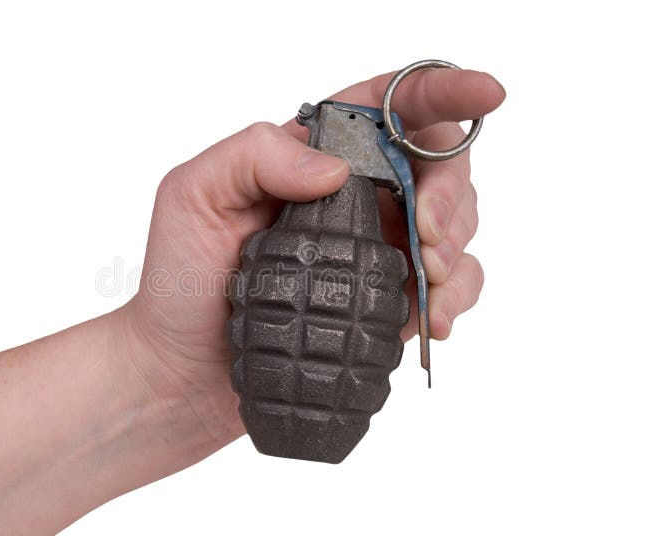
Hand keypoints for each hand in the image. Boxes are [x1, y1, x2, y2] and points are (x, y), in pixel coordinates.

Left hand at [122, 69, 505, 446]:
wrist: (185, 372)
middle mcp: (352, 196)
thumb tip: (339, 166)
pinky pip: (451, 283)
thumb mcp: (191, 197)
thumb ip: (254, 155)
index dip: (443, 90)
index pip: (388, 105)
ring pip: (455, 222)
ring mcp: (375, 249)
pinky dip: (458, 294)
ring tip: (428, 279)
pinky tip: (434, 317)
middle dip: (451, 192)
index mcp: (310, 155)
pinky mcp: (386, 300)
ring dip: (458, 244)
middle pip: (437, 163)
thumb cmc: (178, 282)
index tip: (488, 93)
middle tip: (426, 236)